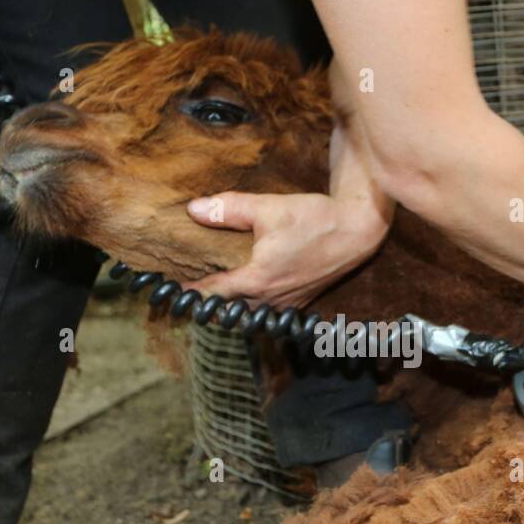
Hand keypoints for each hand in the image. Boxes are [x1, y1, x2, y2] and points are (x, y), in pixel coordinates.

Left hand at [186, 190, 388, 306]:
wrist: (357, 231)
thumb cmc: (314, 218)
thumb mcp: (269, 208)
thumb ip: (229, 209)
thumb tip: (193, 210)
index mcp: (257, 280)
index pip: (210, 294)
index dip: (186, 294)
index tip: (166, 293)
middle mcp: (269, 300)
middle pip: (225, 312)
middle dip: (204, 304)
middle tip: (182, 292)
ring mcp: (285, 306)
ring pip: (245, 315)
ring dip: (226, 308)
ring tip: (208, 295)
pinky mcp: (297, 305)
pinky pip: (264, 313)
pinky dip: (248, 307)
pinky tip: (242, 295)